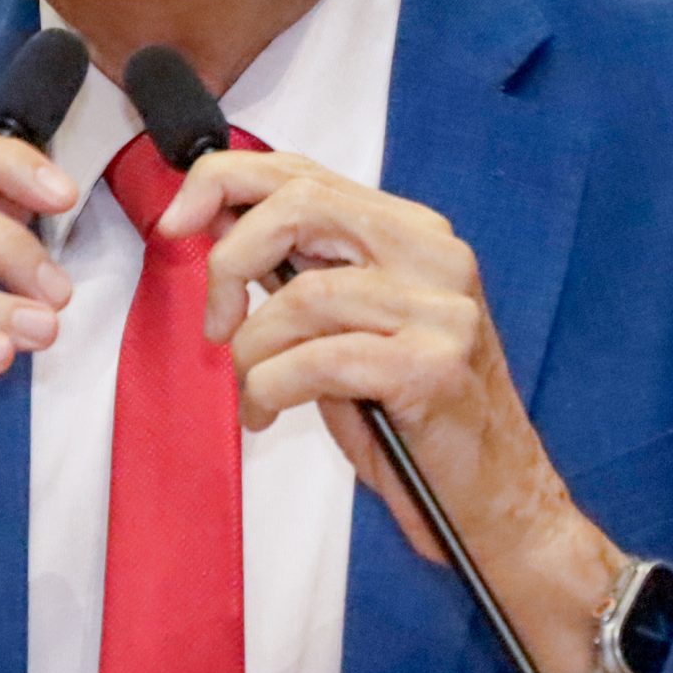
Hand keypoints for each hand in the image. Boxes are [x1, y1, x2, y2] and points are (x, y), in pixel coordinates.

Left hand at [158, 151, 624, 672]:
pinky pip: (318, 360)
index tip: (175, 224)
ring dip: (251, 352)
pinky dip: (271, 387)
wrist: (496, 501)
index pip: (304, 172)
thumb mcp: (349, 328)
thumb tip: (216, 230)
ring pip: (302, 296)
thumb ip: (299, 272)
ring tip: (251, 391)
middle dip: (229, 261)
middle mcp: (434, 255)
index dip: (224, 181)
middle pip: (300, 206)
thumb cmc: (413, 420)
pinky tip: (268, 412)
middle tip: (215, 324)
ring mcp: (441, 309)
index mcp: (411, 233)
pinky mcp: (434, 366)